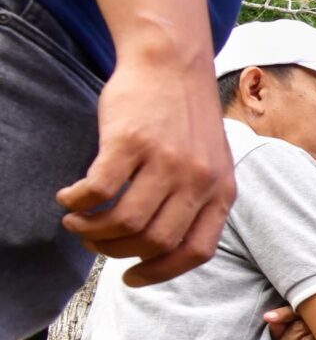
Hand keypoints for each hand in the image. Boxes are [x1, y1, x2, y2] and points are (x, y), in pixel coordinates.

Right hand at [59, 53, 232, 283]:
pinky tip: (69, 199)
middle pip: (155, 241)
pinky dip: (77, 203)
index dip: (161, 272)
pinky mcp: (130, 142)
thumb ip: (197, 199)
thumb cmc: (184, 116)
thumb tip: (162, 244)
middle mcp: (198, 180)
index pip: (195, 251)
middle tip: (94, 241)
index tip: (133, 277)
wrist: (172, 61)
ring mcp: (166, 161)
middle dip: (117, 251)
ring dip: (92, 231)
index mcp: (221, 191)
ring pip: (126, 222)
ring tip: (77, 222)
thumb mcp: (211, 162)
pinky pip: (98, 190)